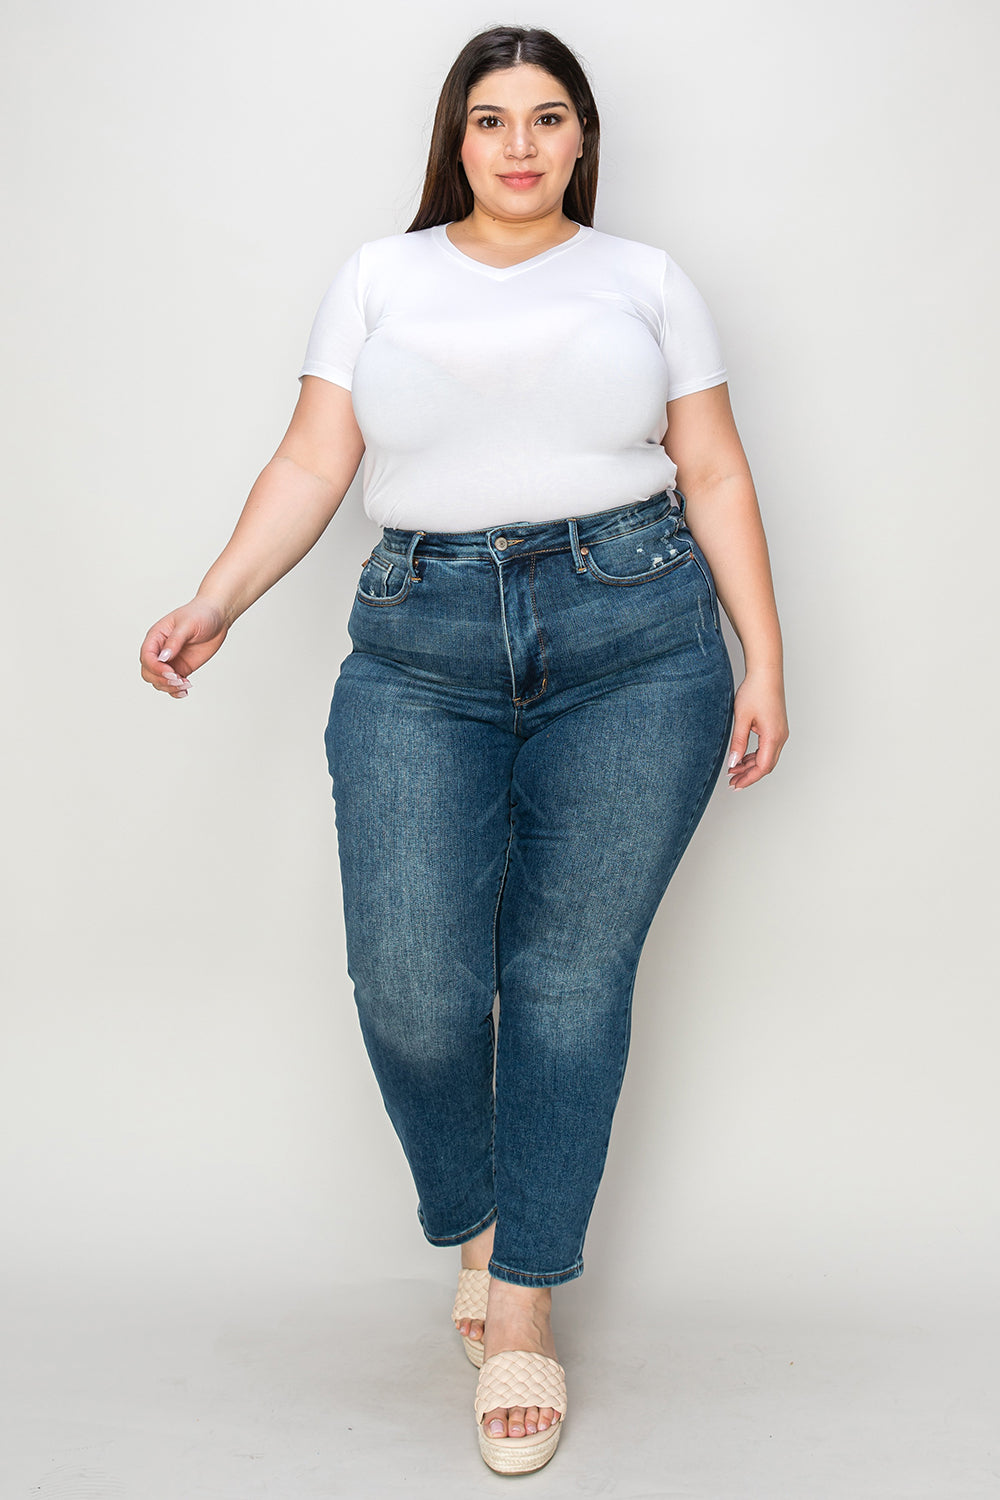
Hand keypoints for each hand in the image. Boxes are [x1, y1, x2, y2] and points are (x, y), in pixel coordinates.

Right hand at [139, 598, 229, 698]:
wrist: (217, 617)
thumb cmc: (200, 614)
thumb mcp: (187, 624)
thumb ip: (174, 641)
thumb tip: (163, 658)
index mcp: (156, 637)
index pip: (146, 657)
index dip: (155, 668)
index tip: (171, 672)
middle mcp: (160, 650)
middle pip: (148, 672)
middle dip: (161, 680)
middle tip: (179, 680)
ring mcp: (170, 661)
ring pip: (158, 681)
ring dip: (169, 687)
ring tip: (186, 684)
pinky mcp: (181, 668)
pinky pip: (172, 684)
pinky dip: (176, 691)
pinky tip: (185, 690)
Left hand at [727, 668, 787, 788]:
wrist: (766, 673)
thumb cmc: (755, 691)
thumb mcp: (741, 719)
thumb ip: (738, 743)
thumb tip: (733, 763)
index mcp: (773, 736)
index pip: (763, 767)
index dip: (749, 779)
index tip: (736, 785)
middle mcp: (781, 736)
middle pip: (767, 765)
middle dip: (749, 776)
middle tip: (733, 782)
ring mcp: (781, 732)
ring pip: (768, 758)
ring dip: (751, 766)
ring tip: (734, 770)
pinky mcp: (777, 727)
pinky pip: (768, 748)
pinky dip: (756, 756)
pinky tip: (743, 757)